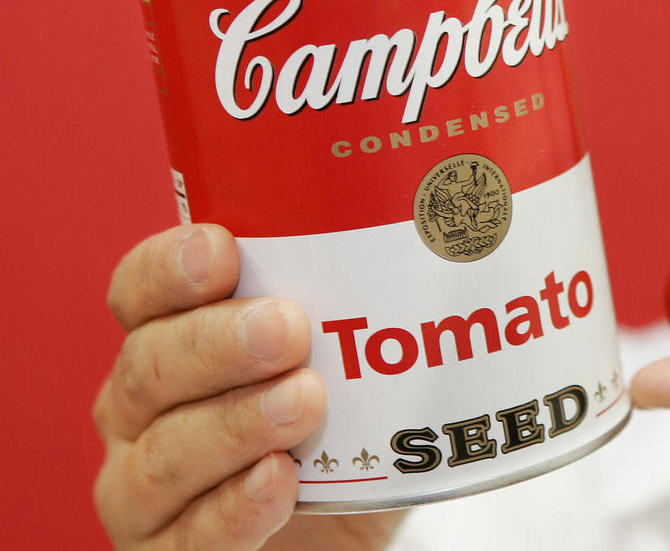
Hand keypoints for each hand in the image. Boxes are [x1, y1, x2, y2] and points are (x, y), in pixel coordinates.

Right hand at [92, 223, 403, 549]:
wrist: (339, 522)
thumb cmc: (334, 418)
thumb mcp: (342, 352)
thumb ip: (353, 304)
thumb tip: (431, 245)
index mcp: (168, 336)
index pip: (141, 290)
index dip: (170, 269)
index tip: (223, 251)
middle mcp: (143, 407)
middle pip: (150, 366)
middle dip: (217, 343)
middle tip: (288, 329)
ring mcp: (146, 485)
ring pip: (163, 454)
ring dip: (235, 423)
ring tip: (304, 401)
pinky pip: (188, 538)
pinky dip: (234, 507)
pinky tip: (279, 480)